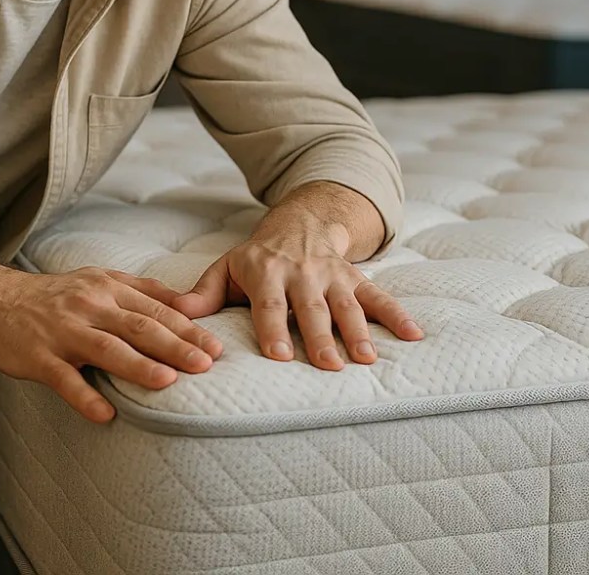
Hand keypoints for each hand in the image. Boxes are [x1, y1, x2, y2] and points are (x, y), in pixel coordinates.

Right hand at [0, 266, 223, 423]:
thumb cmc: (54, 295)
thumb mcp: (98, 280)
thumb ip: (141, 291)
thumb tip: (186, 302)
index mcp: (106, 288)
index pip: (155, 308)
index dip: (187, 327)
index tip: (215, 346)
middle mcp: (88, 306)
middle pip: (138, 326)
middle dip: (175, 345)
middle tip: (206, 364)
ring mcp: (62, 331)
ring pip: (106, 348)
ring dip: (138, 366)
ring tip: (168, 382)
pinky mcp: (38, 357)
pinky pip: (64, 379)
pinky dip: (85, 396)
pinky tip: (106, 414)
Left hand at [171, 226, 422, 369]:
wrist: (300, 221)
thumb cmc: (257, 257)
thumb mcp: (227, 267)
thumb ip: (202, 294)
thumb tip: (173, 314)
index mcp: (265, 271)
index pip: (269, 304)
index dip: (274, 329)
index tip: (279, 356)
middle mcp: (300, 272)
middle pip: (311, 308)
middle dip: (321, 337)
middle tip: (329, 366)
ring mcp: (331, 274)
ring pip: (346, 304)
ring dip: (359, 331)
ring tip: (368, 359)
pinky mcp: (355, 276)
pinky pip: (379, 295)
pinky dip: (398, 314)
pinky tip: (415, 335)